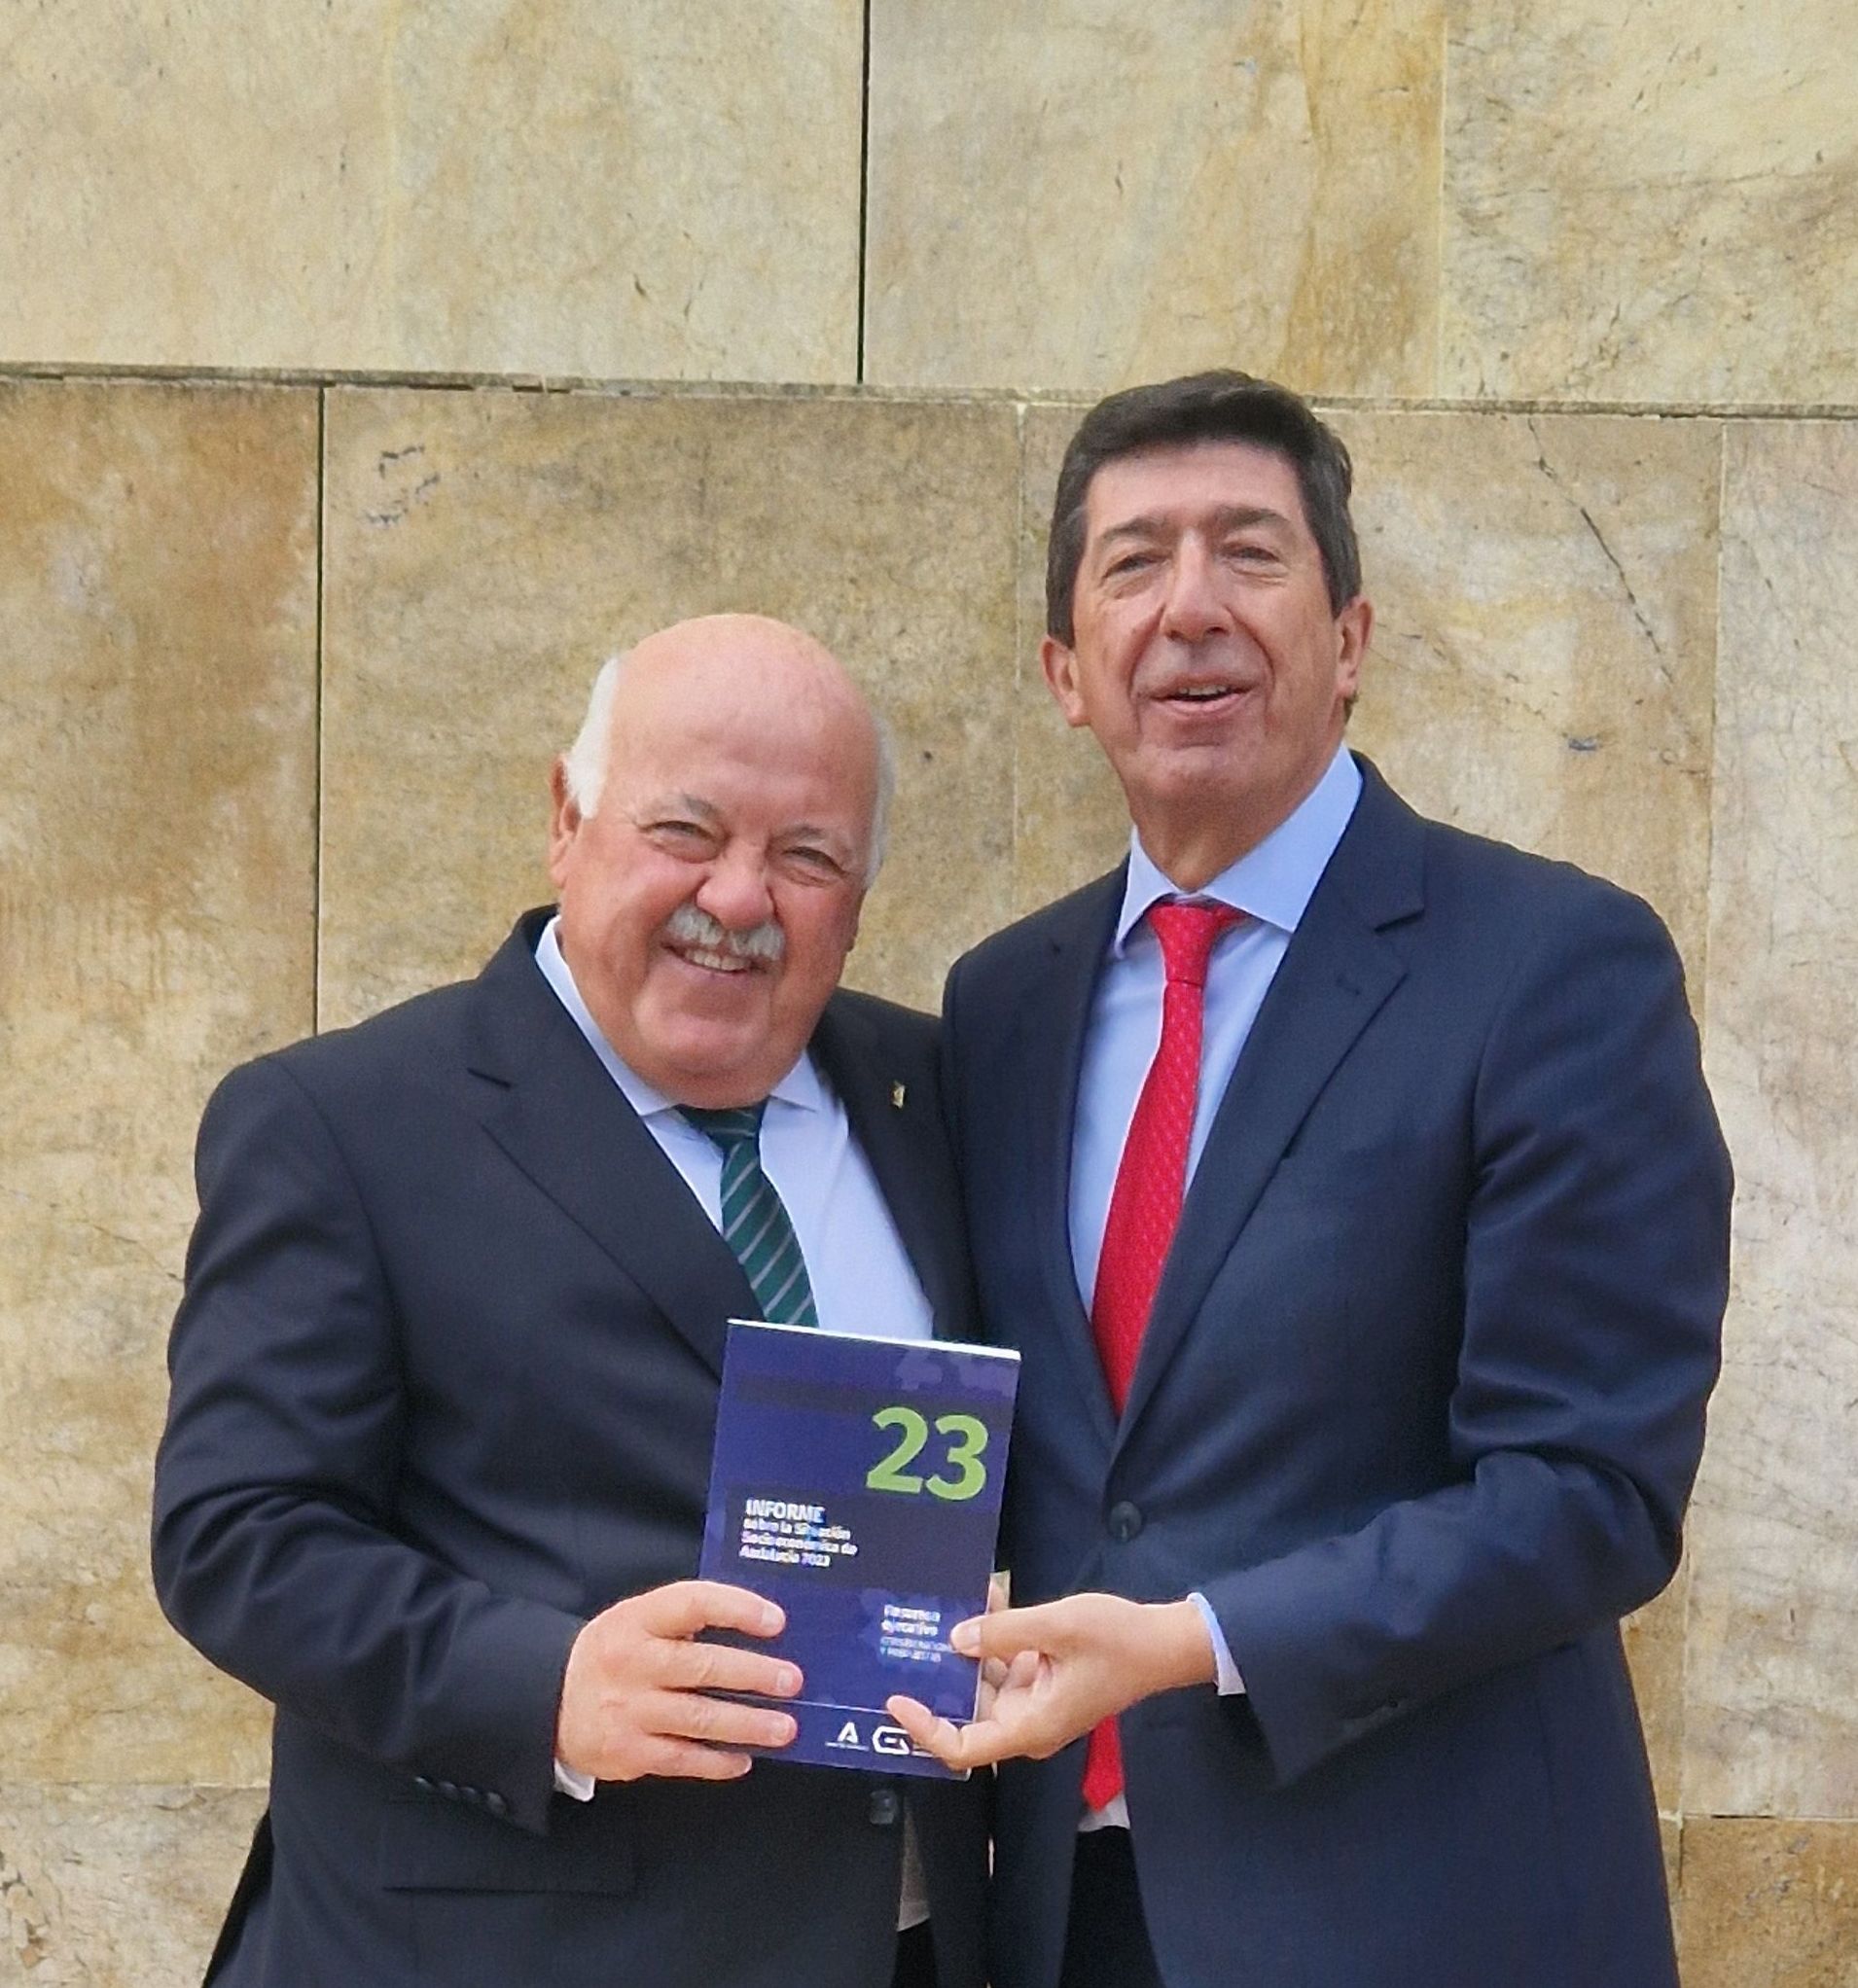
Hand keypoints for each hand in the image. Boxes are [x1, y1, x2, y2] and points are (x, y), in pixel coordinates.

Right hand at [556, 1580, 801, 1782]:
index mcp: (637, 1619)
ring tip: (785, 1727)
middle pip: (702, 1666)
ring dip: (747, 1723)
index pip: (693, 1603)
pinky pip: (682, 1759)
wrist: (549, 1700)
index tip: (777, 1621)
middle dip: (753, 1675)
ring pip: (698, 1718)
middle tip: (792, 1681)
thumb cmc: (613, 1654)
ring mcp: (629, 1710)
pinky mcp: (628, 1752)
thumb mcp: (637, 1621)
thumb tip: (758, 1627)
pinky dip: (717, 1760)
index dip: (737, 1608)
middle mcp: (632, 1663)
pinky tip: (744, 1759)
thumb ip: (685, 1620)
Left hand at [886, 1593, 1214, 1772]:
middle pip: (967, 1709)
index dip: (925, 1729)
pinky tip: (982, 1597)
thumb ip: (1005, 1632)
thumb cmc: (1118, 1641)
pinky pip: (1004, 1661)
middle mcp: (1027, 1720)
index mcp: (1031, 1726)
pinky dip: (992, 1634)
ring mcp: (1034, 1699)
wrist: (1165, 1642)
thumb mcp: (1059, 1627)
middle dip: (939, 1674)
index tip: (896, 1700)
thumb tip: (956, 1639)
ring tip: (938, 1606)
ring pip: (983, 1680)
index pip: (964, 1747)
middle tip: (906, 1636)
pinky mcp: (1042, 1678)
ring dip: (964, 1646)